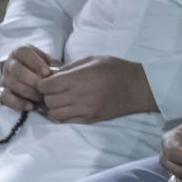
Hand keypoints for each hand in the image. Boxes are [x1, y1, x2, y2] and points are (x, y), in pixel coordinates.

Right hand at [0, 44, 56, 110]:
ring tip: (42, 98)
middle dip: (33, 80)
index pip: (24, 53)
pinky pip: (5, 98)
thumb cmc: (46, 69)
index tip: (47, 73)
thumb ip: (52, 65)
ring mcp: (4, 78)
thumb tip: (56, 73)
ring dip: (29, 92)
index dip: (35, 63)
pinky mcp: (2, 91)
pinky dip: (18, 103)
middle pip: (17, 70)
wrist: (37, 80)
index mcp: (20, 52)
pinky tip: (30, 106)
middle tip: (46, 88)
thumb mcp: (50, 63)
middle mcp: (10, 63)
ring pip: (12, 84)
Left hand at [36, 55, 156, 124]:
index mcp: (78, 79)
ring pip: (54, 113)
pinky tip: (70, 108)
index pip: (45, 86)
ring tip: (63, 100)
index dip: (44, 83)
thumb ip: (69, 67)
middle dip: (48, 95)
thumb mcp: (92, 59)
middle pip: (48, 101)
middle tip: (56, 90)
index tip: (49, 81)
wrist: (138, 87)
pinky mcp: (89, 120)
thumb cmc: (115, 69)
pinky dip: (64, 116)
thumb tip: (51, 75)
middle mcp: (78, 96)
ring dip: (55, 107)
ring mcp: (84, 110)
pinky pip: (66, 122)